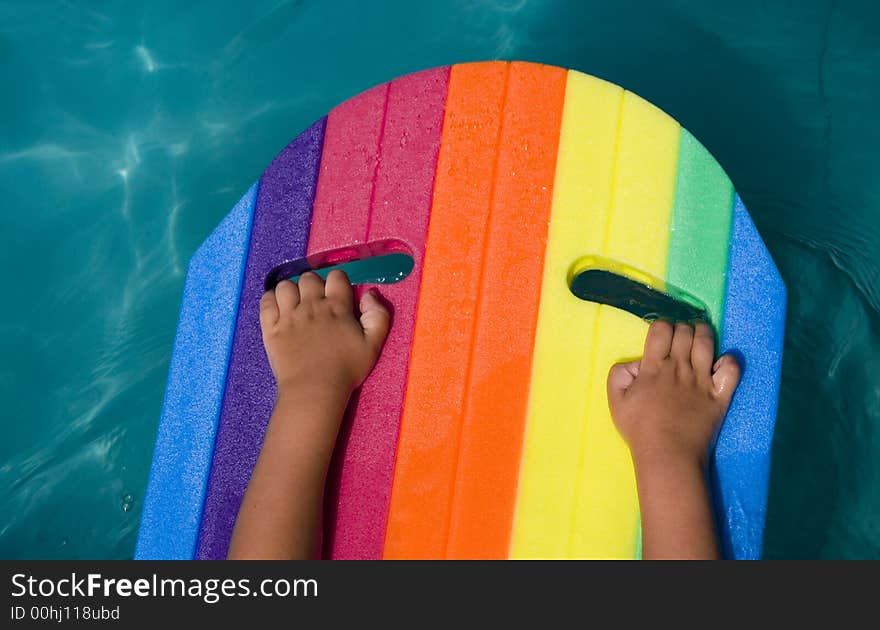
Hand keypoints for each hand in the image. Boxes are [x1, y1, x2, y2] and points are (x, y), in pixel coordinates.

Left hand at [259, 270, 390, 395]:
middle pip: (309, 278)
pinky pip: (266, 301)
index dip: (338, 281)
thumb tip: (370, 292)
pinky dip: (271, 300)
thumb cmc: (346, 369)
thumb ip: (378, 315)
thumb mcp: (373, 345)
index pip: (336, 276)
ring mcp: (288, 315)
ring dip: (292, 291)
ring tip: (296, 305)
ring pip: (285, 286)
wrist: (314, 390)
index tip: (338, 294)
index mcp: (336, 307)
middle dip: (314, 285)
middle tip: (316, 302)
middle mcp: (311, 305)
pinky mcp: (271, 327)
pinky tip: (279, 310)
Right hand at [607, 320, 740, 468]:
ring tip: (699, 336)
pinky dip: (728, 360)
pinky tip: (719, 363)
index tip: (661, 336)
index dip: (661, 326)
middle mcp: (679, 368)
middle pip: (684, 332)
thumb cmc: (640, 430)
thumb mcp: (615, 401)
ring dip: (703, 333)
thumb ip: (618, 374)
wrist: (668, 455)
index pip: (661, 330)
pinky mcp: (720, 394)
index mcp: (654, 368)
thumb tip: (636, 363)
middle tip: (679, 338)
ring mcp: (701, 380)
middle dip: (681, 328)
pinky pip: (730, 369)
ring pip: (706, 342)